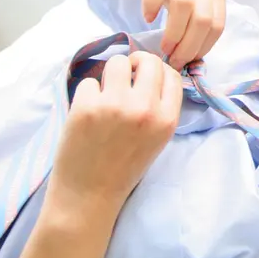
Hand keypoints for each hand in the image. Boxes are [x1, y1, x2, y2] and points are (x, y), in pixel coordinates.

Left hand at [47, 52, 182, 215]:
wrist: (89, 196)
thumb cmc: (124, 168)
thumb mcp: (157, 140)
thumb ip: (159, 108)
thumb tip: (148, 72)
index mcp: (166, 120)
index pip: (171, 74)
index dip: (158, 72)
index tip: (144, 78)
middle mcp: (145, 109)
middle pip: (148, 61)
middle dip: (135, 65)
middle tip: (124, 78)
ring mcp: (115, 105)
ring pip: (117, 62)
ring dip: (110, 74)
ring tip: (105, 94)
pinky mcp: (86, 106)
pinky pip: (89, 81)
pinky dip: (87, 94)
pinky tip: (87, 113)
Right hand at [125, 0, 225, 67]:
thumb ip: (197, 18)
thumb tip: (194, 56)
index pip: (218, 24)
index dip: (204, 47)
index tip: (189, 61)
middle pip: (203, 18)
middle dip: (189, 46)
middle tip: (174, 60)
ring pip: (184, 6)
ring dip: (174, 33)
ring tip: (164, 47)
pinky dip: (152, 8)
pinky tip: (148, 18)